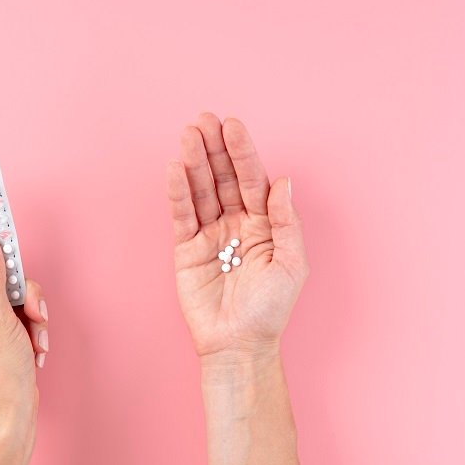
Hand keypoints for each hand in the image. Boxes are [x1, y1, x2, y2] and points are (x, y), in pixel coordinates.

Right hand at [167, 113, 308, 363]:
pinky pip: (182, 215)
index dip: (243, 153)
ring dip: (194, 162)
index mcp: (264, 223)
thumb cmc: (270, 309)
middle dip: (214, 148)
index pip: (252, 179)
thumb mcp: (291, 265)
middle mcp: (236, 222)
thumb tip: (283, 182)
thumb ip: (287, 222)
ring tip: (187, 135)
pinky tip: (174, 168)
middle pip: (223, 177)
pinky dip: (177, 192)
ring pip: (200, 190)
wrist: (238, 344)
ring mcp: (210, 234)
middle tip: (203, 119)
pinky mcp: (187, 248)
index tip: (233, 125)